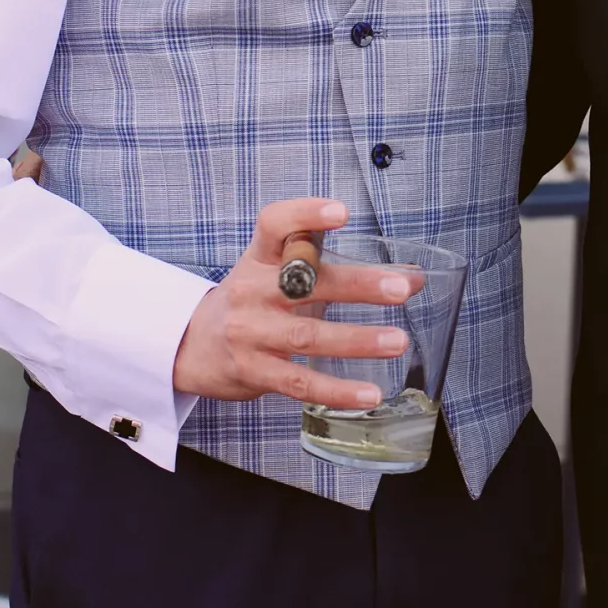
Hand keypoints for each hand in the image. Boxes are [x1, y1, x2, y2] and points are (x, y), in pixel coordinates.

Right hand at [172, 198, 414, 409]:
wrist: (194, 345)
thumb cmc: (256, 302)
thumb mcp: (286, 276)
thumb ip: (345, 272)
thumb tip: (413, 277)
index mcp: (259, 258)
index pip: (274, 225)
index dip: (305, 215)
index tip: (341, 213)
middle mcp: (252, 290)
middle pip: (305, 283)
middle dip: (357, 284)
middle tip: (400, 288)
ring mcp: (250, 333)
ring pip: (307, 335)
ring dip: (356, 339)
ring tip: (397, 340)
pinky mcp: (254, 371)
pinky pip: (300, 383)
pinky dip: (337, 391)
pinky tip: (369, 394)